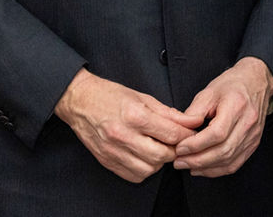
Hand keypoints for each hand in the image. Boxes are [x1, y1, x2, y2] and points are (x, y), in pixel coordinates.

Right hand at [54, 68, 202, 182]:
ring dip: (160, 161)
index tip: (191, 132)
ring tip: (159, 147)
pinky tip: (145, 156)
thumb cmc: (111, 96)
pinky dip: (145, 169)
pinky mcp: (107, 161)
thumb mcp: (144, 98)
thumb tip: (192, 121)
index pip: (171, 134)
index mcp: (135, 116)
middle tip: (176, 141)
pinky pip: (134, 175)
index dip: (187, 134)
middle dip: (175, 150)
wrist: (80, 102)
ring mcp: (113, 151)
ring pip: (149, 169)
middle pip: (162, 155)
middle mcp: (123, 136)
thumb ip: (170, 113)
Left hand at [173, 57, 272, 176]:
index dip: (196, 145)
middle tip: (178, 161)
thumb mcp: (209, 92)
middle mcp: (248, 123)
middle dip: (197, 160)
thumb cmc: (232, 84)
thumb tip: (180, 132)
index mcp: (237, 106)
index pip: (217, 133)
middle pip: (223, 151)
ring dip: (206, 168)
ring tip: (187, 165)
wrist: (256, 82)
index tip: (180, 148)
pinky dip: (218, 170)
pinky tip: (203, 168)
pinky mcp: (253, 143)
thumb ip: (194, 112)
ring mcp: (253, 135)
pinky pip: (235, 163)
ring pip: (229, 160)